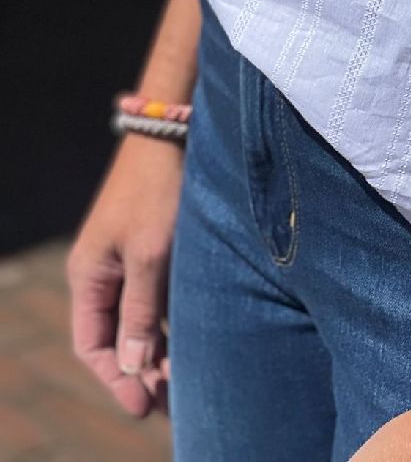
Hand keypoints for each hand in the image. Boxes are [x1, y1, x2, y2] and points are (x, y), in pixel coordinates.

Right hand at [66, 132, 183, 417]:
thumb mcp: (151, 253)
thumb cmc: (160, 189)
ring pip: (138, 319)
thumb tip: (133, 367)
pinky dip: (170, 322)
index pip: (93, 345)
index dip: (116, 379)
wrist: (173, 132)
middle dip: (139, 371)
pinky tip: (192, 342)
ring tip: (182, 384)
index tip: (144, 407)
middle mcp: (104, 272)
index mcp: (90, 275)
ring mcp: (129, 260)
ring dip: (156, 350)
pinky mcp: (155, 248)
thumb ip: (142, 310)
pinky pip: (157, 298)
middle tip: (169, 405)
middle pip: (115, 337)